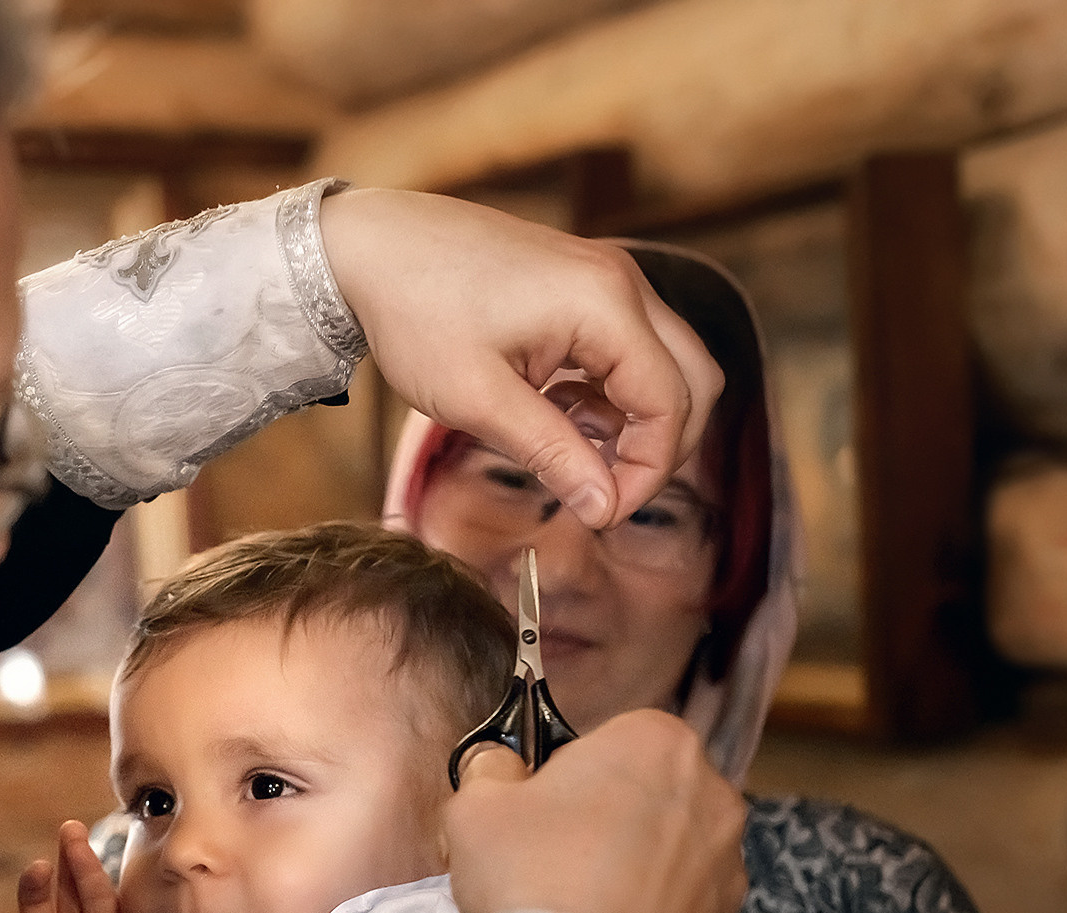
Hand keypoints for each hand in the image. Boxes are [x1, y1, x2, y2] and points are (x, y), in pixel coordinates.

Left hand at [319, 187, 721, 530]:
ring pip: (665, 364)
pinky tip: (556, 412)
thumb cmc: (415, 312)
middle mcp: (621, 283)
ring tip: (566, 449)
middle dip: (661, 446)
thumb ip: (550, 454)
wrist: (373, 246)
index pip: (671, 403)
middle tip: (603, 490)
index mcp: (605, 305)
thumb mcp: (478, 399)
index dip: (649, 470)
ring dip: (634, 419)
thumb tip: (603, 508)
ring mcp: (606, 278)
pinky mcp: (584, 285)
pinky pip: (628, 348)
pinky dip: (610, 392)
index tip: (603, 512)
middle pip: (694, 379)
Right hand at [445, 709, 745, 912]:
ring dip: (635, 869)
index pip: (607, 740)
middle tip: (555, 861)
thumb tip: (502, 769)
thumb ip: (493, 770)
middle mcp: (713, 792)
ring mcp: (729, 863)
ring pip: (670, 852)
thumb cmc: (530, 876)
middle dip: (608, 820)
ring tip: (583, 910)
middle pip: (647, 794)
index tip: (538, 813)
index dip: (566, 775)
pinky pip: (683, 907)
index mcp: (658, 741)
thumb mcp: (476, 805)